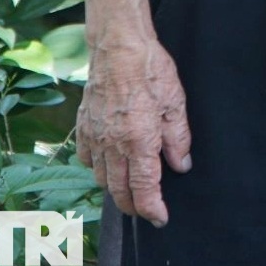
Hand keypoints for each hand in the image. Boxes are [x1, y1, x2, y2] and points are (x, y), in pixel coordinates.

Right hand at [76, 31, 192, 226]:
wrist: (118, 47)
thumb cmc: (150, 70)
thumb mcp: (175, 103)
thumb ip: (178, 139)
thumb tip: (182, 165)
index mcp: (139, 140)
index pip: (144, 188)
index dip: (152, 208)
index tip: (160, 218)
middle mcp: (112, 145)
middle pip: (120, 190)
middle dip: (134, 206)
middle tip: (147, 210)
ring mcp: (94, 137)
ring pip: (101, 178)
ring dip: (116, 189)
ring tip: (130, 190)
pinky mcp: (83, 127)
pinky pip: (87, 159)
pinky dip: (97, 169)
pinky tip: (108, 165)